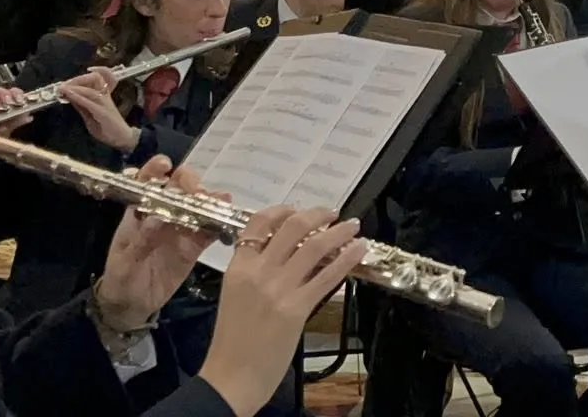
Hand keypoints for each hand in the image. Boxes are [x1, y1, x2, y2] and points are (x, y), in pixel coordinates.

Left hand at [59, 67, 141, 153]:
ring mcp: (105, 104)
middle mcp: (105, 97)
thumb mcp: (90, 116)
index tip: (78, 74)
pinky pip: (89, 102)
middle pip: (94, 79)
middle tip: (63, 84)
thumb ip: (81, 107)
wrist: (122, 139)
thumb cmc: (108, 129)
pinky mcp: (103, 113)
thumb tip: (70, 97)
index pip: (98, 79)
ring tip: (63, 88)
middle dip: (77, 79)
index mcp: (104, 96)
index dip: (90, 74)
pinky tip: (70, 94)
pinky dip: (78, 97)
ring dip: (75, 87)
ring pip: (90, 90)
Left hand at [95, 156, 213, 329]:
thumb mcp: (125, 260)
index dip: (155, 170)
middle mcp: (163, 214)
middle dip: (189, 183)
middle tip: (197, 193)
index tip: (165, 165)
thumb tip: (158, 218)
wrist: (131, 306)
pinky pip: (209, 230)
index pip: (147, 182)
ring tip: (218, 201)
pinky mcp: (194, 247)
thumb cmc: (121, 278)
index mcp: (140, 212)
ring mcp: (181, 229)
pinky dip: (219, 222)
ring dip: (208, 199)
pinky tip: (227, 216)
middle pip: (179, 187)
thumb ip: (141, 240)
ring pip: (198, 205)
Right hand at [199, 206, 363, 416]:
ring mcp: (278, 289)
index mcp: (238, 267)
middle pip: (292, 227)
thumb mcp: (235, 296)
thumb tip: (286, 256)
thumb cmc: (231, 342)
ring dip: (338, 232)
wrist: (230, 377)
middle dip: (317, 214)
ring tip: (352, 226)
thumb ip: (256, 273)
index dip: (282, 210)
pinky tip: (357, 251)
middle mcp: (258, 272)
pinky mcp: (296, 308)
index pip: (258, 223)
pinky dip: (346, 258)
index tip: (299, 210)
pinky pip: (327, 276)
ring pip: (314, 246)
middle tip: (332, 213)